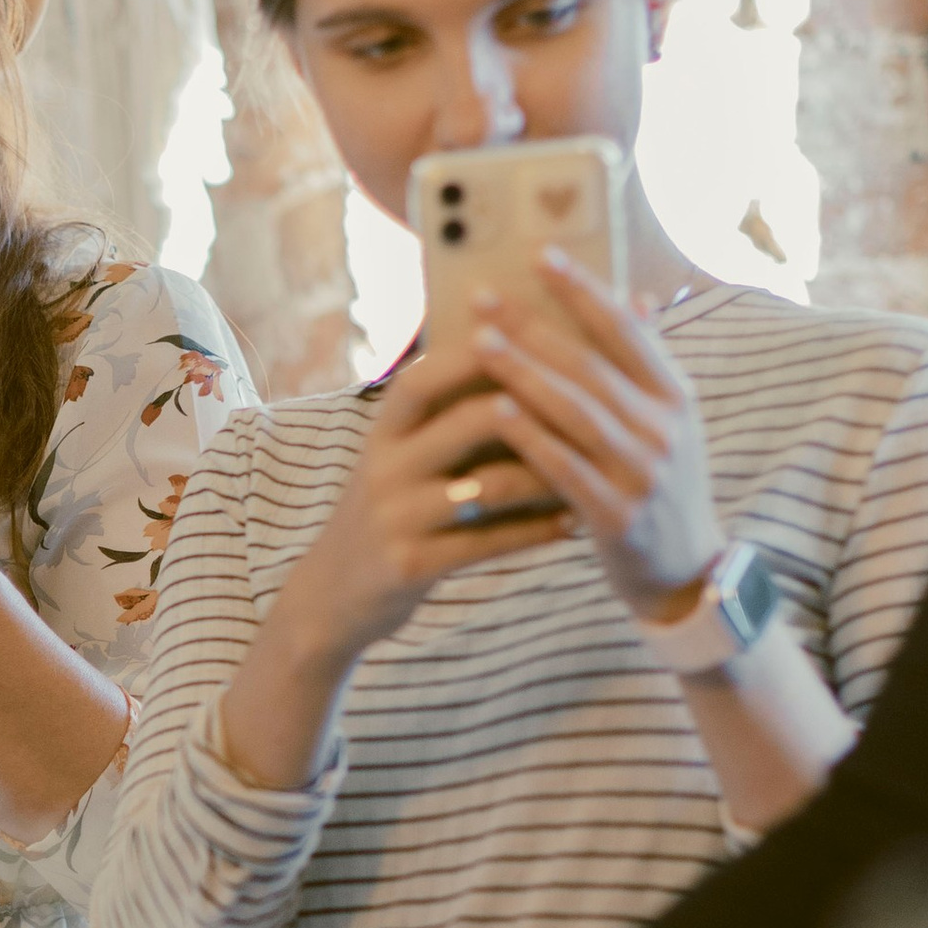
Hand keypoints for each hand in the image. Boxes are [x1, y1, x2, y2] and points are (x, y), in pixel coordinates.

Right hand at [271, 343, 573, 670]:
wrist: (333, 592)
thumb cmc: (389, 511)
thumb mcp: (398, 457)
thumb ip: (444, 417)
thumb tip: (518, 364)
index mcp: (384, 431)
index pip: (426, 377)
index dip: (476, 354)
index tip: (532, 334)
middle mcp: (384, 466)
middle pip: (467, 422)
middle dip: (534, 411)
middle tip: (594, 406)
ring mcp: (395, 517)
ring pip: (487, 486)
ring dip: (547, 476)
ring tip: (594, 468)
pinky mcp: (409, 564)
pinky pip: (487, 543)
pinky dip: (535, 532)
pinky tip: (572, 523)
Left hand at [472, 254, 722, 618]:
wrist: (685, 575)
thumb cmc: (662, 488)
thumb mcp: (668, 423)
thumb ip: (646, 364)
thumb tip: (637, 296)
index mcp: (676, 397)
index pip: (627, 330)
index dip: (584, 290)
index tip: (541, 254)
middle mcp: (665, 430)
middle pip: (592, 366)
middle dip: (534, 326)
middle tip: (483, 296)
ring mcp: (643, 474)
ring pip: (576, 411)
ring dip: (525, 373)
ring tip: (478, 342)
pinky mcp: (617, 517)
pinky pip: (566, 468)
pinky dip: (531, 436)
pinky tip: (495, 410)